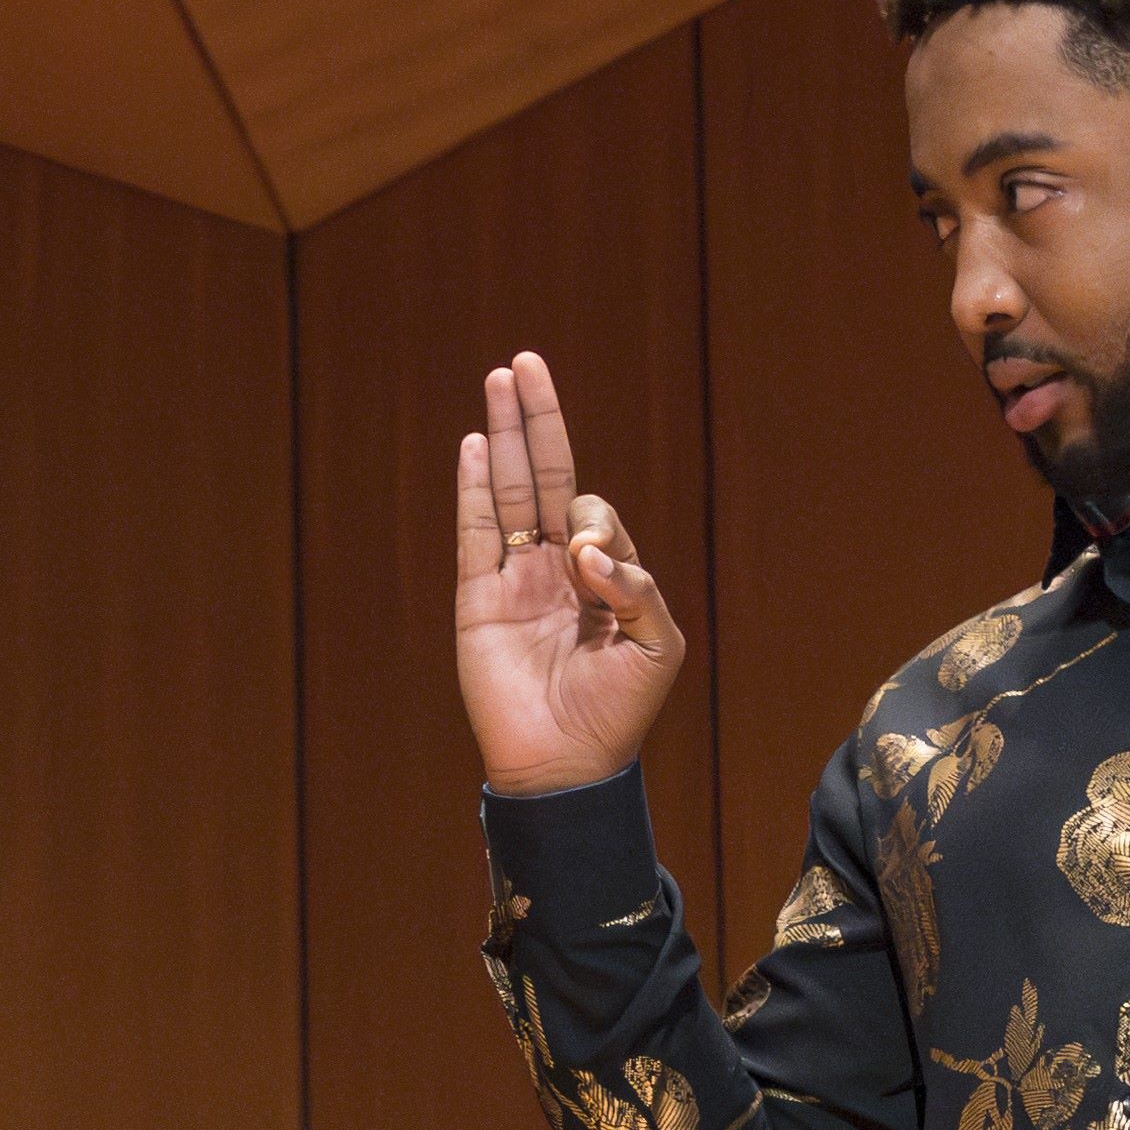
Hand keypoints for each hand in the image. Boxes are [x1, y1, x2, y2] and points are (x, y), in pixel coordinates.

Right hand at [452, 350, 693, 798]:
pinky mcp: (477, 601)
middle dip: (538, 421)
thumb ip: (636, 589)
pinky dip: (472, 489)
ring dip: (502, 437)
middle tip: (526, 365)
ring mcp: (513, 580)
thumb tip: (582, 547)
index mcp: (603, 576)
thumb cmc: (619, 711)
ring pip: (505, 494)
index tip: (589, 570)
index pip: (595, 517)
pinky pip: (473, 535)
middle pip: (544, 478)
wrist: (565, 765)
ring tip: (498, 381)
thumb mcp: (657, 646)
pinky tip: (473, 444)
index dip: (596, 526)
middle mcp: (555, 568)